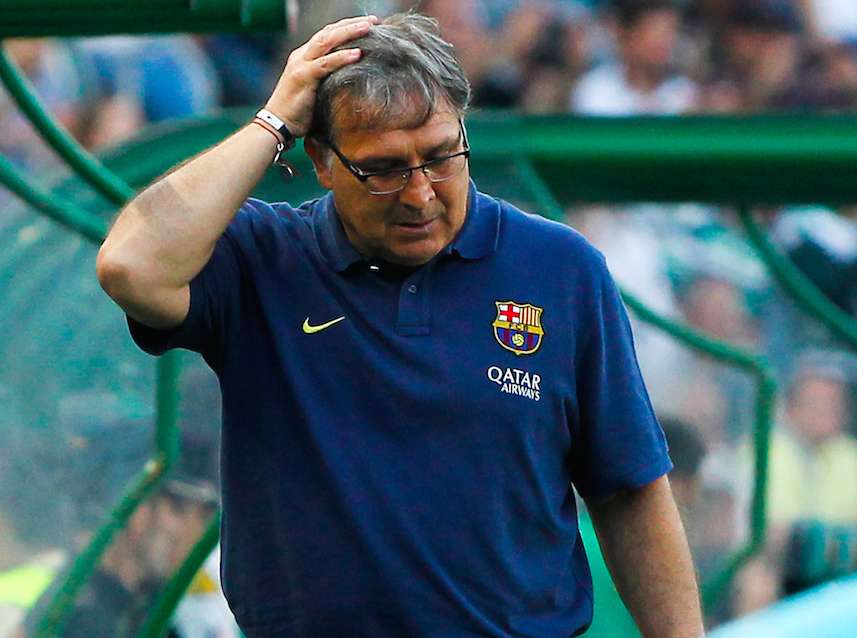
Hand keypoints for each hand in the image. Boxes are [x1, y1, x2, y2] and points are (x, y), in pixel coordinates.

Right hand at [265, 15, 379, 137]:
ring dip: (348, 32)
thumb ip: (328, 78)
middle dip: (351, 24)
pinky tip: (357, 54)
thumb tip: (351, 77)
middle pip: (328, 32)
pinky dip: (341, 57)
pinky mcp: (303, 77)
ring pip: (326, 41)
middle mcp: (301, 56)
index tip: (368, 24)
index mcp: (304, 57)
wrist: (277, 124)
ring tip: (368, 28)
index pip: (327, 34)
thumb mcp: (315, 90)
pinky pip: (325, 64)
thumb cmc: (298, 112)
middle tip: (373, 20)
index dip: (347, 27)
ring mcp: (301, 65)